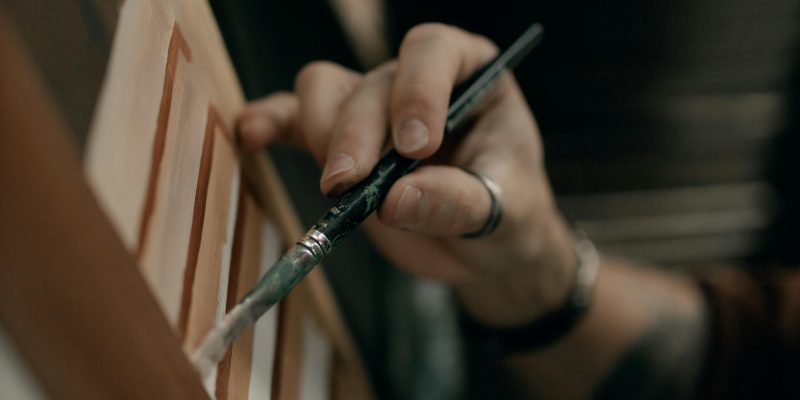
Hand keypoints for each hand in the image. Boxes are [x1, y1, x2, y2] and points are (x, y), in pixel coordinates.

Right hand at [238, 23, 576, 326]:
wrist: (486, 248)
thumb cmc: (510, 216)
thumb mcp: (507, 212)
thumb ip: (459, 202)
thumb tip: (395, 201)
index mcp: (471, 77)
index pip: (433, 52)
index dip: (418, 91)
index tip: (415, 147)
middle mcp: (417, 84)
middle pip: (371, 83)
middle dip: (357, 133)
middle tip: (350, 184)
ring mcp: (374, 111)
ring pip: (326, 90)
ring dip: (322, 134)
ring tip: (337, 186)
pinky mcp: (342, 144)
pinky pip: (296, 120)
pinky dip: (272, 124)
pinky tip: (254, 136)